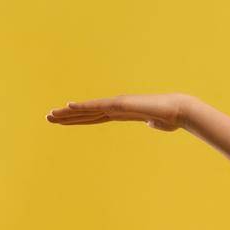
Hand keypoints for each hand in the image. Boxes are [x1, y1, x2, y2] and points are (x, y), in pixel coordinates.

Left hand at [45, 93, 191, 131]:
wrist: (180, 110)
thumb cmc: (172, 117)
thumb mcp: (158, 124)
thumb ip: (152, 124)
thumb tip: (150, 124)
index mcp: (122, 113)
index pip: (95, 117)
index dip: (79, 119)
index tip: (65, 121)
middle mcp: (116, 107)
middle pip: (86, 113)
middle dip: (67, 116)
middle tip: (49, 118)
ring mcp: (117, 104)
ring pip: (87, 109)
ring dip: (68, 113)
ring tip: (50, 115)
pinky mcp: (120, 104)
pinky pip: (97, 107)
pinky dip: (82, 107)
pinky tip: (68, 106)